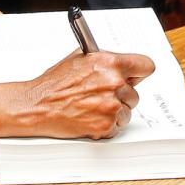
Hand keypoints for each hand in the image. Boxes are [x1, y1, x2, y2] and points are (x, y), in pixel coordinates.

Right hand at [0, 49, 154, 140]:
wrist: (38, 105)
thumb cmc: (54, 83)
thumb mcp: (80, 58)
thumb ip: (105, 60)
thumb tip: (122, 64)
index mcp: (110, 63)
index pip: (146, 66)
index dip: (139, 72)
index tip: (136, 76)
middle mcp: (114, 83)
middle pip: (135, 93)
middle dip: (121, 95)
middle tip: (101, 95)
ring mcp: (111, 106)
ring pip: (127, 111)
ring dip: (114, 111)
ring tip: (92, 107)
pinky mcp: (106, 125)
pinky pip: (117, 126)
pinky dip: (106, 125)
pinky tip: (90, 117)